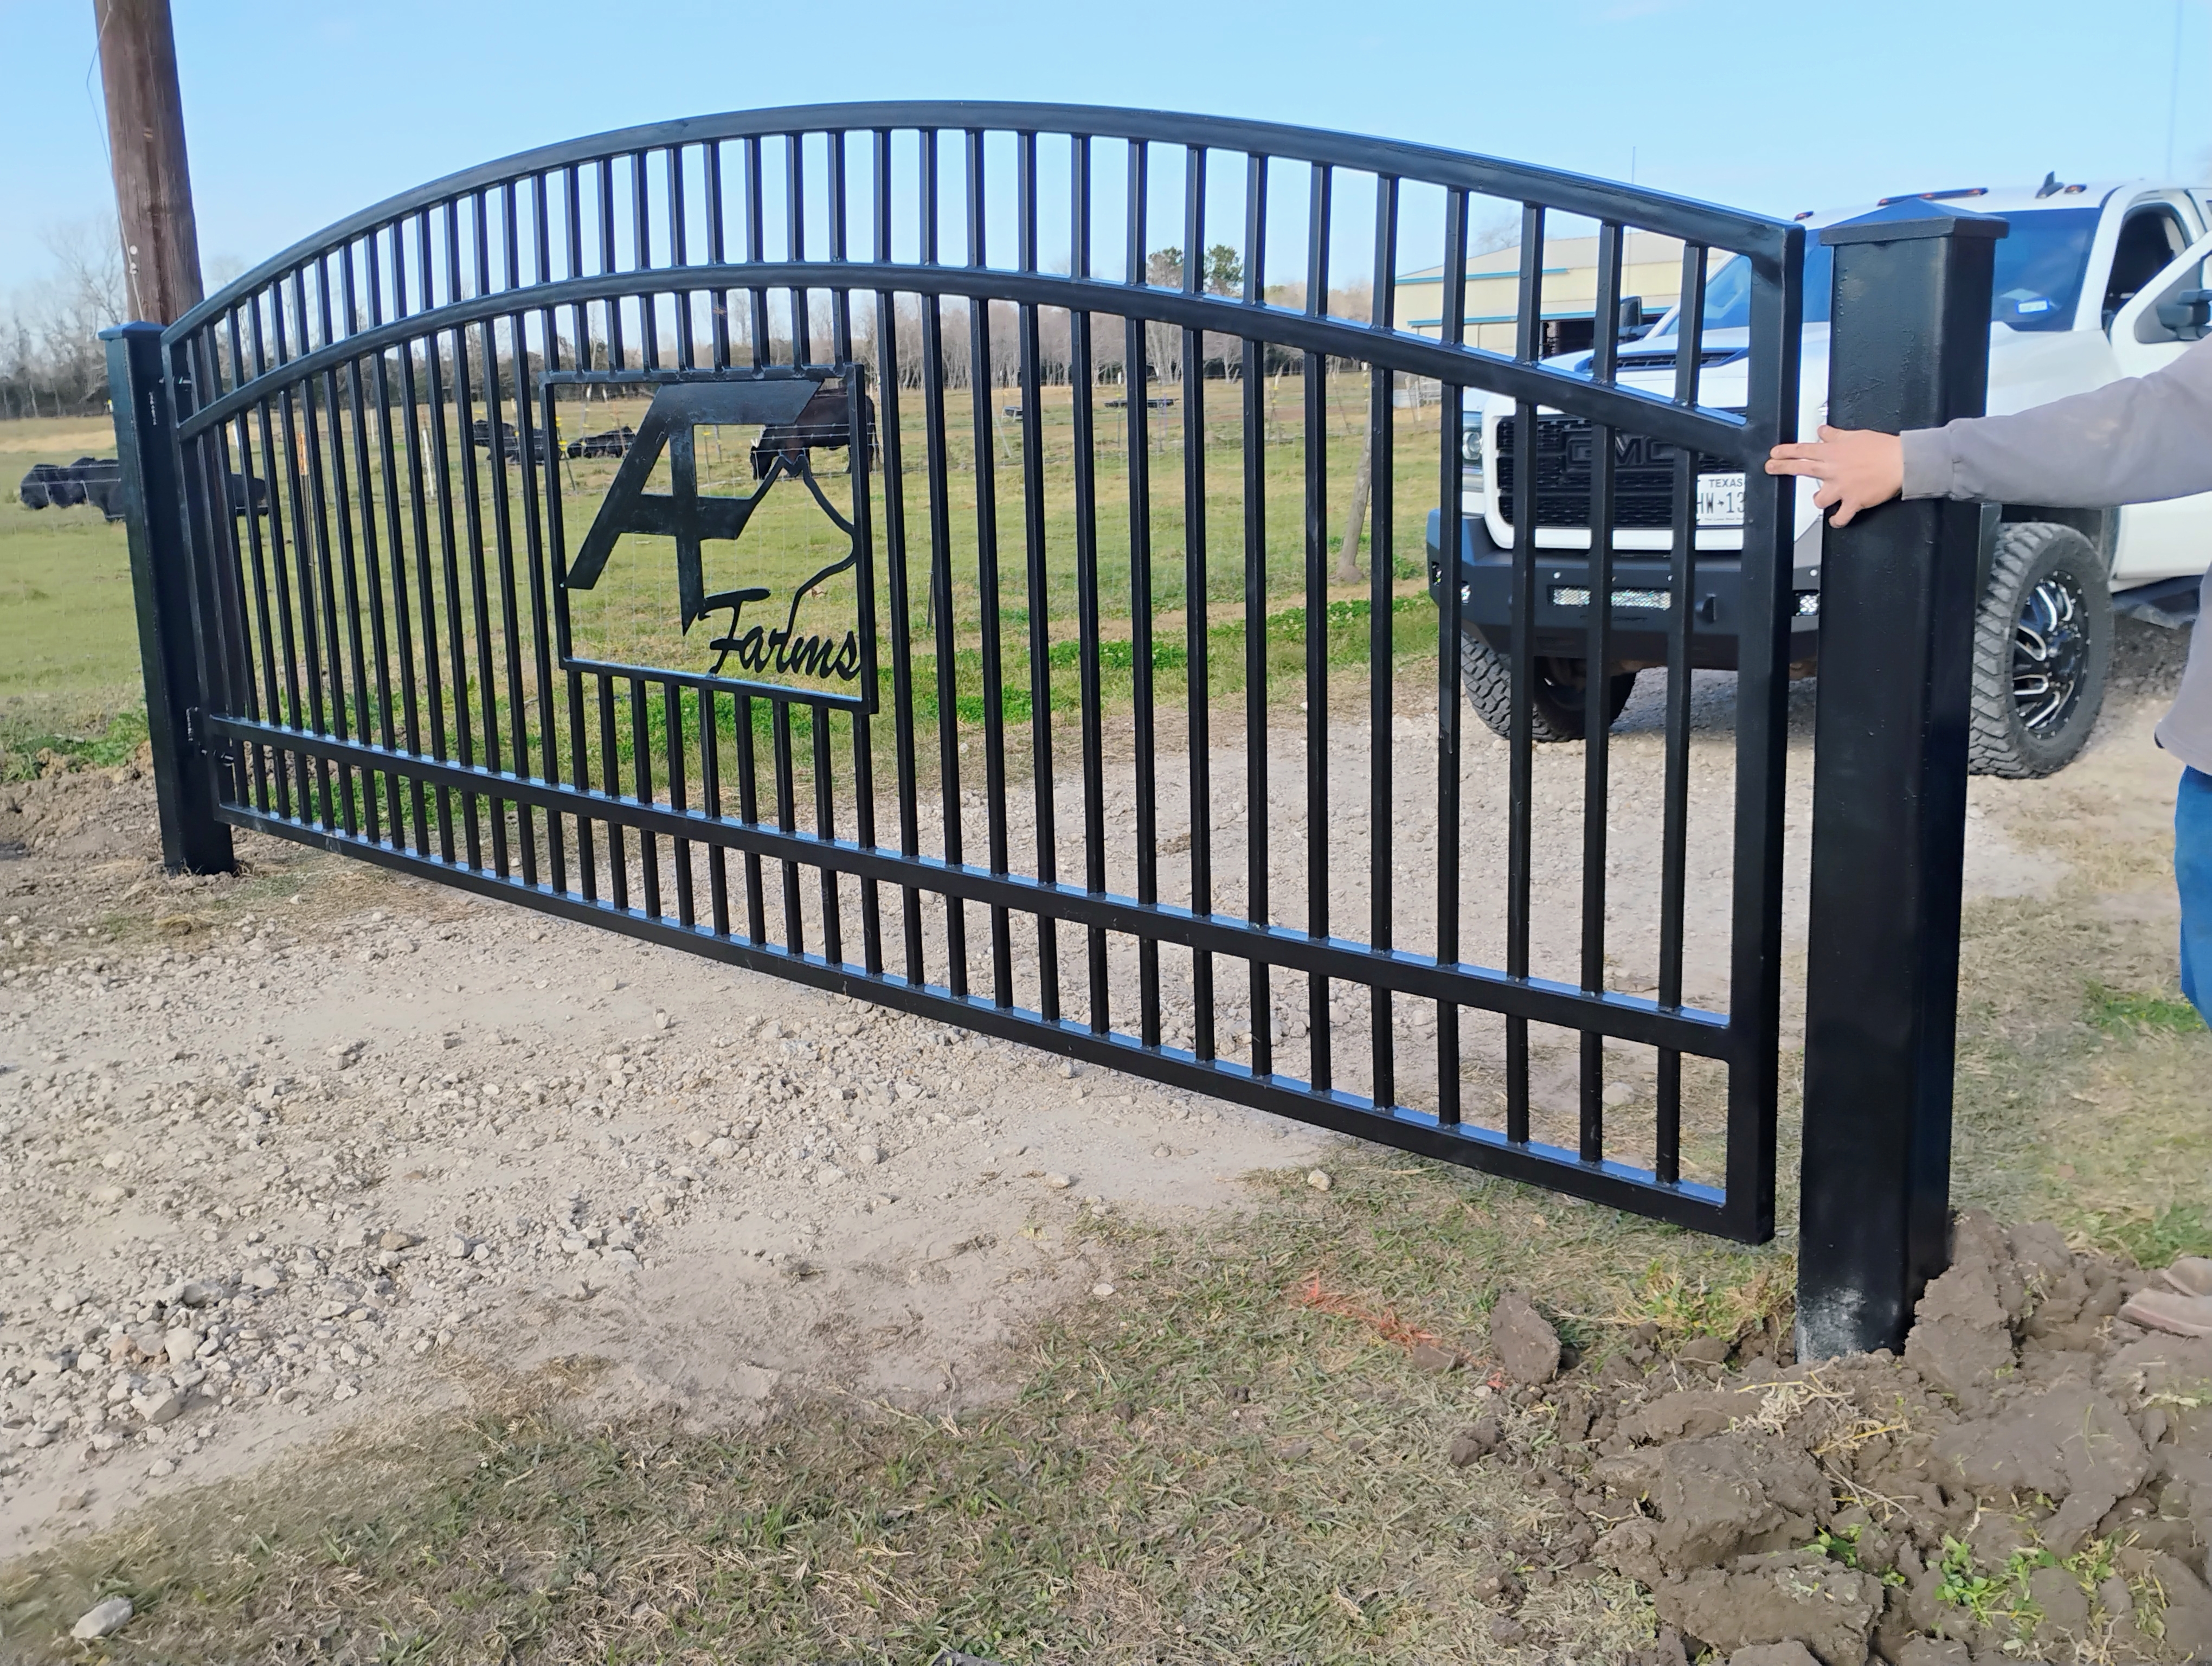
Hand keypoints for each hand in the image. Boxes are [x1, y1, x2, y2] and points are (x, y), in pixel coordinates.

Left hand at [1764, 426, 1903, 526]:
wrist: (1903, 461)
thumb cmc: (1884, 448)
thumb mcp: (1856, 435)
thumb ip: (1835, 435)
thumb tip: (1822, 431)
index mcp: (1834, 452)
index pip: (1804, 450)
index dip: (1786, 452)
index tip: (1774, 454)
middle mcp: (1834, 469)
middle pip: (1802, 468)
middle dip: (1783, 468)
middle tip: (1771, 468)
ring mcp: (1842, 487)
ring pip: (1818, 499)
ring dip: (1819, 500)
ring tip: (1821, 499)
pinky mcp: (1853, 501)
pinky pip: (1840, 517)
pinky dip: (1837, 520)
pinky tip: (1836, 520)